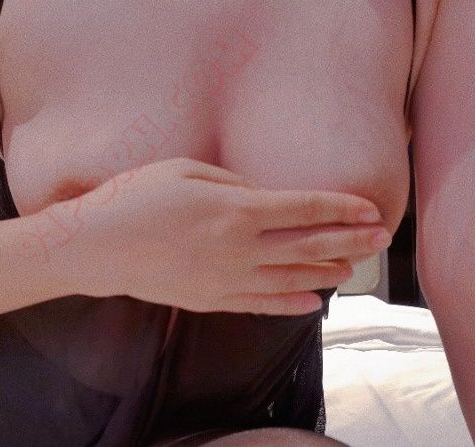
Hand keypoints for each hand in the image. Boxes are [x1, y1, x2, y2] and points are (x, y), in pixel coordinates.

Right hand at [67, 157, 389, 314]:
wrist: (94, 247)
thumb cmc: (135, 198)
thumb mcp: (185, 170)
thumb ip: (233, 183)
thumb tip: (264, 196)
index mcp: (235, 209)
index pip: (304, 207)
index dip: (342, 207)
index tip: (370, 208)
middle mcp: (240, 248)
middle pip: (308, 244)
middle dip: (349, 240)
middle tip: (380, 239)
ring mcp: (227, 279)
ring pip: (291, 278)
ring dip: (327, 272)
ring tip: (353, 268)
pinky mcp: (212, 300)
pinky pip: (262, 304)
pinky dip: (292, 304)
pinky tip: (313, 302)